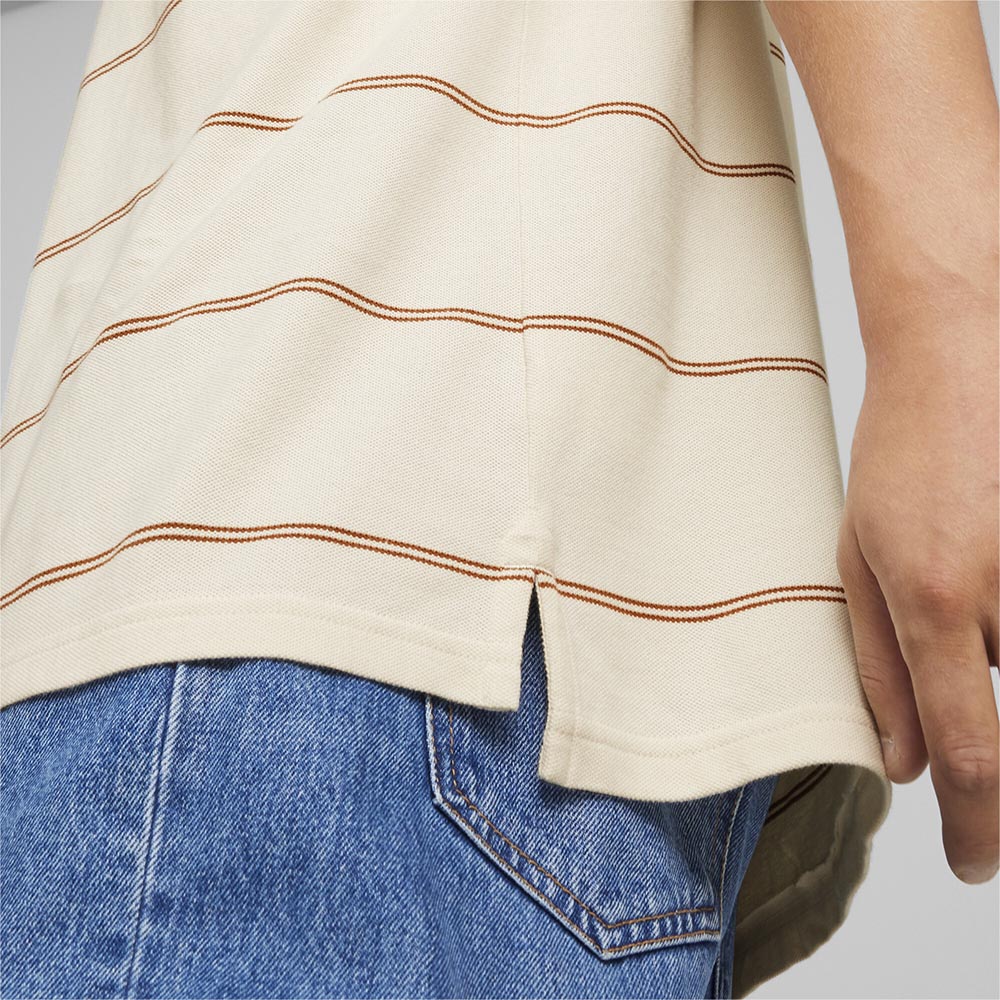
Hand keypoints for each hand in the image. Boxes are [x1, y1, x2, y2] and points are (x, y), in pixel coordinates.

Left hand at [836, 299, 998, 883]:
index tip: (969, 864)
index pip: (972, 759)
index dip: (978, 831)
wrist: (967, 356)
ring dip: (991, 639)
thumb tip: (903, 767)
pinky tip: (983, 540)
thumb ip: (878, 666)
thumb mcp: (856, 557)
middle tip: (945, 634)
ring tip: (963, 549)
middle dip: (974, 717)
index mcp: (938, 602)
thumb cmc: (898, 455)